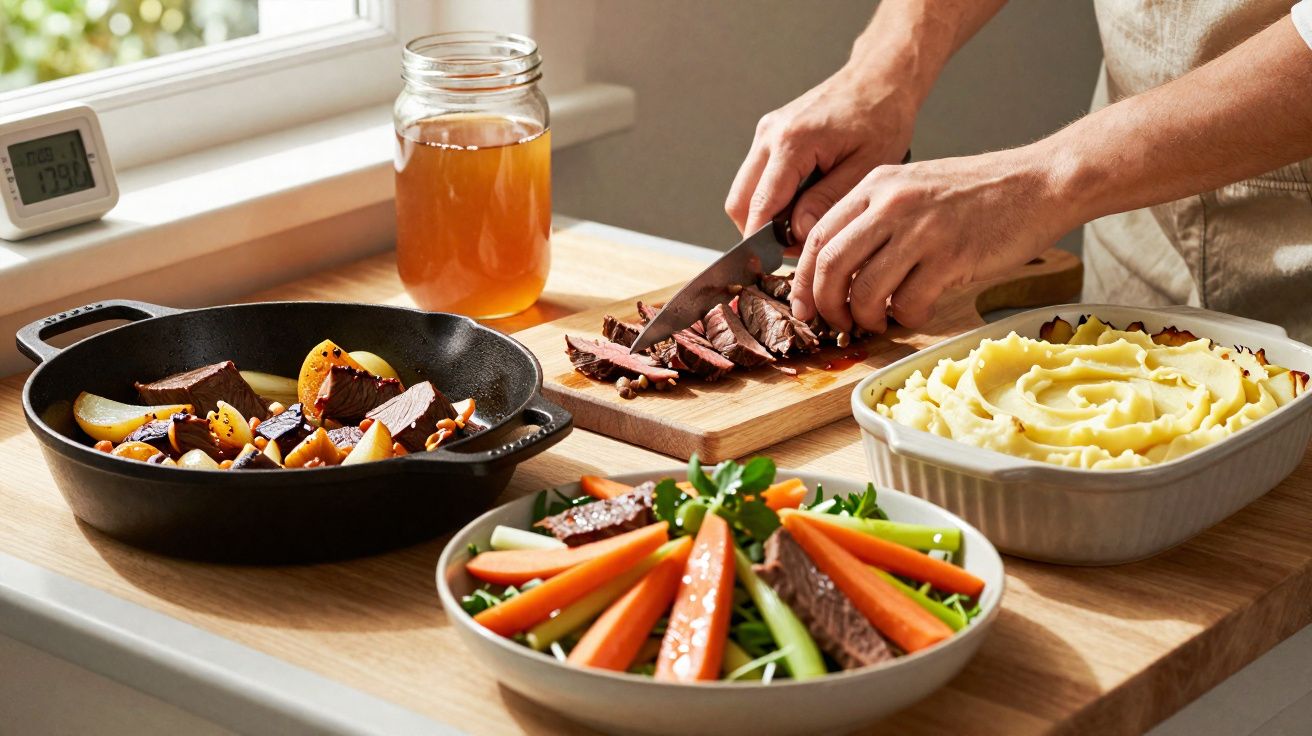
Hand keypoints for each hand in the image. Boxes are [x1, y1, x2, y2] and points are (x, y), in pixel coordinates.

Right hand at [725, 67, 916, 245]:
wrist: (880, 78)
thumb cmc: (882, 117)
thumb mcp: (865, 168)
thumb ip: (827, 202)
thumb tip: (796, 233)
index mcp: (792, 142)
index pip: (759, 206)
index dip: (764, 243)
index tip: (778, 264)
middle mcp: (770, 135)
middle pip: (739, 203)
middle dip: (760, 233)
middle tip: (795, 248)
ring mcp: (766, 133)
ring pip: (743, 192)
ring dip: (765, 216)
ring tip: (802, 226)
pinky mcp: (770, 134)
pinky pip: (756, 178)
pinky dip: (771, 199)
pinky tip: (802, 204)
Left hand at [789, 147, 1072, 331]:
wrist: (1041, 182)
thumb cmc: (980, 192)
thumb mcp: (914, 189)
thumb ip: (875, 219)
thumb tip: (838, 270)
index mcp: (876, 185)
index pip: (817, 237)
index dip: (803, 280)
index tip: (806, 306)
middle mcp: (892, 204)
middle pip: (830, 267)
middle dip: (825, 306)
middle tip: (836, 323)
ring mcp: (921, 230)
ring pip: (864, 291)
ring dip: (865, 318)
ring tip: (878, 322)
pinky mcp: (951, 257)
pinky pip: (908, 304)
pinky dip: (906, 318)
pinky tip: (918, 310)